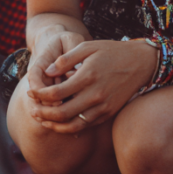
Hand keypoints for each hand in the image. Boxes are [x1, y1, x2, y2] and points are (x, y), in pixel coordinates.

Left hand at [28, 39, 157, 133]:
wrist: (141, 63)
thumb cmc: (112, 51)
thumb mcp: (89, 46)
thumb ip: (66, 59)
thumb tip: (47, 72)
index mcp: (88, 76)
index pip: (55, 93)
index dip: (39, 95)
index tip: (31, 92)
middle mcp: (95, 95)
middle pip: (60, 113)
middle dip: (42, 113)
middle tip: (32, 108)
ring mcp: (102, 107)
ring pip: (71, 125)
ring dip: (53, 125)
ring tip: (42, 119)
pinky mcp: (107, 114)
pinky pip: (84, 127)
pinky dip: (69, 128)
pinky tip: (59, 123)